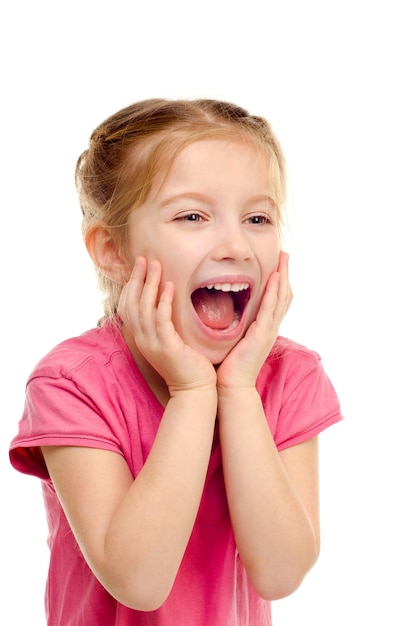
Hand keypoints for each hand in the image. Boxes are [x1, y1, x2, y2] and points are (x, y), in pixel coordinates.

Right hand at [118, 257, 216, 393]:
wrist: (194, 389)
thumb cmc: (187, 363)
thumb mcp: (170, 340)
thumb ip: (164, 322)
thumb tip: (166, 301)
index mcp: (142, 337)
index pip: (127, 306)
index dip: (131, 284)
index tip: (139, 266)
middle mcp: (142, 339)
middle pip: (132, 303)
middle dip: (137, 278)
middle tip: (144, 258)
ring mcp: (152, 343)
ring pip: (144, 308)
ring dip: (150, 284)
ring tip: (156, 265)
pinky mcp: (167, 346)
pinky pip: (161, 319)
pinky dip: (164, 301)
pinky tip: (170, 286)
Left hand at [216, 251, 291, 389]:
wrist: (232, 387)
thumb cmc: (229, 366)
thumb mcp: (234, 340)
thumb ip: (235, 326)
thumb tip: (225, 313)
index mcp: (264, 328)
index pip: (276, 301)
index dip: (279, 282)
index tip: (277, 264)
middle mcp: (270, 328)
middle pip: (284, 295)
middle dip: (285, 274)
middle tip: (285, 255)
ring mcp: (268, 331)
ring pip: (281, 299)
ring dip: (283, 277)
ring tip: (284, 259)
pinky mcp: (262, 335)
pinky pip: (270, 309)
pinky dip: (274, 293)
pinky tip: (275, 278)